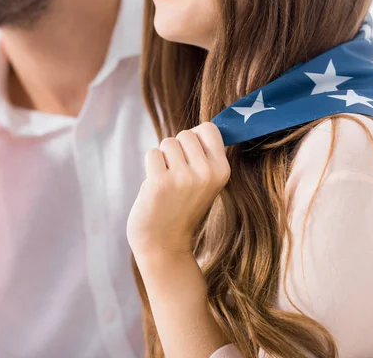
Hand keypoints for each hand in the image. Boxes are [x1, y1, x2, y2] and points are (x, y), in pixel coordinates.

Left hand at [127, 122, 229, 258]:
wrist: (164, 244)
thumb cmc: (182, 207)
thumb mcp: (206, 183)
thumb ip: (205, 157)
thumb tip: (198, 129)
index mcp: (222, 171)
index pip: (209, 128)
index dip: (195, 137)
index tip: (190, 157)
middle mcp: (206, 173)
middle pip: (185, 133)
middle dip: (176, 149)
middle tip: (176, 175)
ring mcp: (184, 178)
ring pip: (167, 142)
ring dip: (162, 158)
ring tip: (166, 181)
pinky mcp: (160, 182)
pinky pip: (152, 154)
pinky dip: (150, 166)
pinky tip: (155, 186)